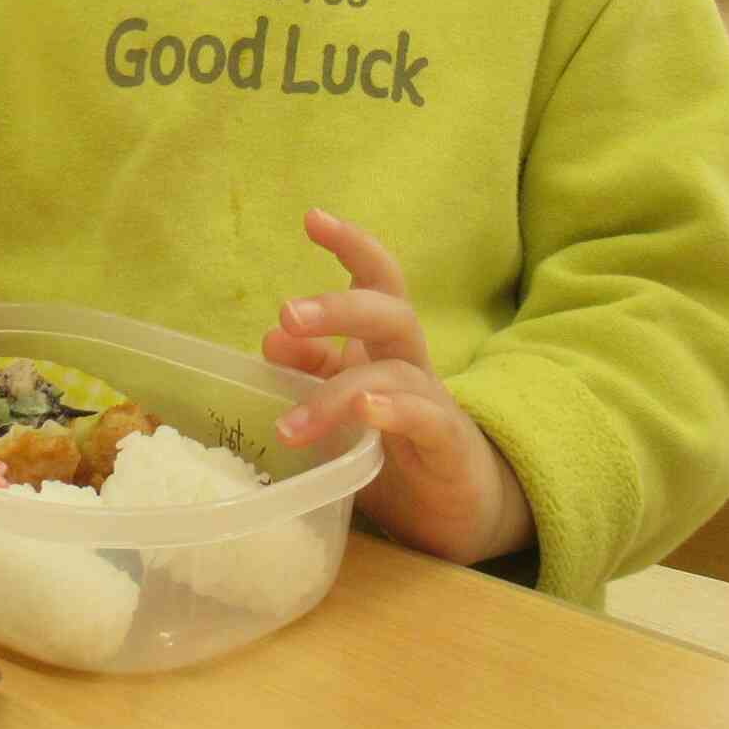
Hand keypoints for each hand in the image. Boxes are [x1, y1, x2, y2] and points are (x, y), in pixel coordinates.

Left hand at [263, 210, 531, 567]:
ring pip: (395, 373)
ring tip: (291, 425)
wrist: (458, 511)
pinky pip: (427, 419)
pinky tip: (366, 413)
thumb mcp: (342, 407)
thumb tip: (270, 337)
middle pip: (389, 313)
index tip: (313, 218)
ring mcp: (433, 404)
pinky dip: (396, 412)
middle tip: (288, 313)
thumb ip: (310, 373)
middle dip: (339, 306)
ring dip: (336, 394)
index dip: (351, 245)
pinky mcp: (449, 447)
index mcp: (383, 347)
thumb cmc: (392, 450)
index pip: (376, 282)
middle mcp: (411, 364)